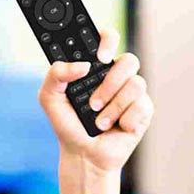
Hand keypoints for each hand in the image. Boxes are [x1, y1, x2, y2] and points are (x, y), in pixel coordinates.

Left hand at [37, 27, 153, 172]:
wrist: (82, 154)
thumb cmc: (67, 123)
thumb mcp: (49, 97)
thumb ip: (56, 74)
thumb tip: (83, 66)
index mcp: (95, 67)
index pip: (107, 39)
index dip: (108, 40)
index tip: (100, 56)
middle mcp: (116, 76)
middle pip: (129, 61)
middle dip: (111, 83)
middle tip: (93, 103)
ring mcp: (132, 93)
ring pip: (136, 84)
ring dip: (113, 106)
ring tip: (98, 121)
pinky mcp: (144, 110)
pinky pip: (142, 105)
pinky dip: (124, 120)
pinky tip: (115, 127)